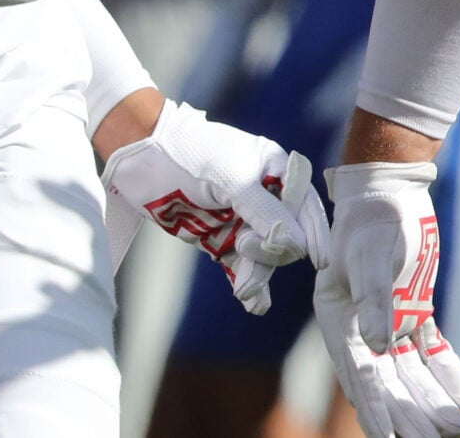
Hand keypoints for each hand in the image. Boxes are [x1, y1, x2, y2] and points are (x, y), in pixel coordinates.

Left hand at [99, 101, 329, 313]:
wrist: (141, 157)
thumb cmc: (192, 155)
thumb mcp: (233, 181)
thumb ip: (266, 213)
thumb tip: (298, 245)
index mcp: (275, 170)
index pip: (305, 205)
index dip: (314, 232)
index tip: (319, 260)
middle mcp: (263, 195)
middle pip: (285, 234)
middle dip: (272, 250)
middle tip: (244, 247)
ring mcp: (240, 218)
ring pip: (262, 254)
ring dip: (258, 273)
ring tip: (245, 291)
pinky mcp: (218, 237)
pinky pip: (239, 264)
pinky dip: (246, 281)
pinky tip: (256, 304)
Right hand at [319, 161, 459, 436]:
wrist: (390, 191)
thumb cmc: (372, 220)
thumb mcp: (371, 259)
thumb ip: (375, 302)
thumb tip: (376, 346)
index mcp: (338, 320)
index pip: (359, 373)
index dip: (375, 406)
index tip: (388, 437)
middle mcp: (361, 328)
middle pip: (387, 380)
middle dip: (409, 413)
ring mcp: (390, 320)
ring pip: (411, 370)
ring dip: (430, 398)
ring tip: (454, 426)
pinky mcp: (413, 310)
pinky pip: (431, 348)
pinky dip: (446, 370)